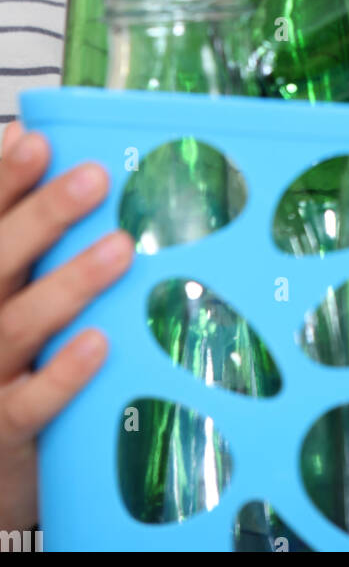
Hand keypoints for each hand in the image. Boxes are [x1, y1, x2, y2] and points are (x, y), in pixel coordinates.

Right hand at [0, 120, 134, 530]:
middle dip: (42, 219)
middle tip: (95, 179)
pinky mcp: (2, 431)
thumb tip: (26, 135)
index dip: (4, 181)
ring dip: (69, 285)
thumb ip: (15, 222)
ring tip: (119, 250)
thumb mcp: (5, 282)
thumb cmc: (6, 355)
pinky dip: (62, 375)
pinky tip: (98, 343)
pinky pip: (30, 404)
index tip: (38, 143)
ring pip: (17, 325)